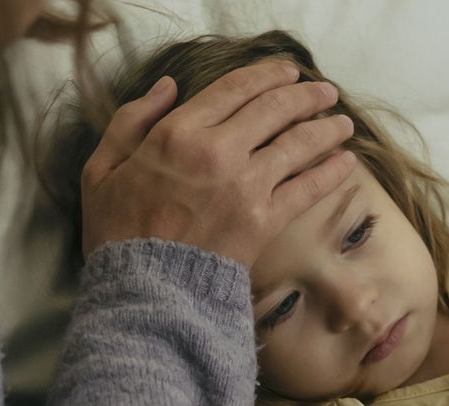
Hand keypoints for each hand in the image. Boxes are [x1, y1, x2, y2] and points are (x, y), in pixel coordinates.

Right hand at [80, 61, 357, 265]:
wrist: (143, 290)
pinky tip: (347, 162)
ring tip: (343, 123)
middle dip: (306, 95)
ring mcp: (244, 185)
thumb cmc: (117, 233)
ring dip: (327, 128)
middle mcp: (217, 151)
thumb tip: (168, 86)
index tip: (288, 72)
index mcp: (177, 133)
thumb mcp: (102, 168)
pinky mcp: (264, 220)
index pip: (234, 89)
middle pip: (274, 108)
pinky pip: (307, 187)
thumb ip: (131, 120)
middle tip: (325, 93)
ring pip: (298, 143)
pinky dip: (331, 171)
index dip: (267, 75)